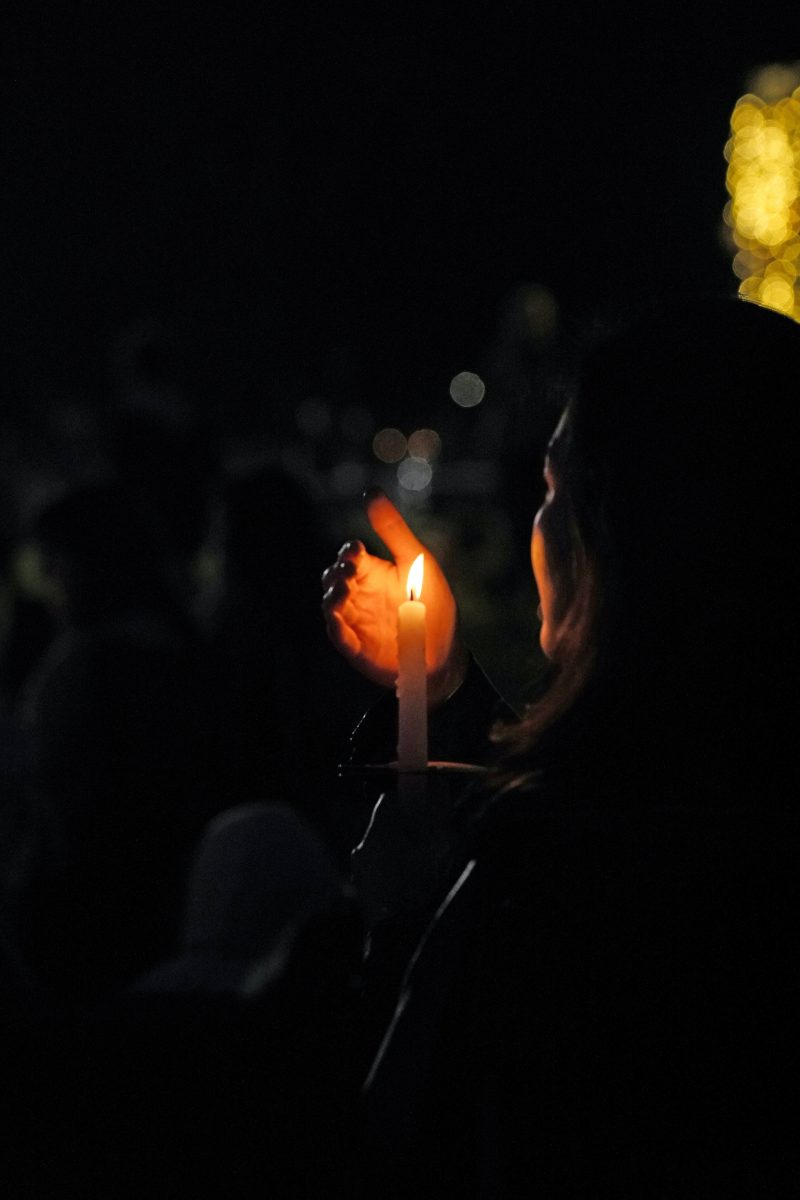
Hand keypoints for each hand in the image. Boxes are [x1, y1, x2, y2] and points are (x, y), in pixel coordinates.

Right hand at [321, 489, 466, 706]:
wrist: (445, 650)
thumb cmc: (432, 602)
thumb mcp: (416, 560)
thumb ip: (392, 529)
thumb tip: (371, 491)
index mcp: (372, 571)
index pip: (349, 555)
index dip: (349, 551)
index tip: (357, 550)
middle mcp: (359, 594)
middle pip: (332, 578)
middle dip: (337, 573)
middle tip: (349, 572)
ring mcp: (355, 620)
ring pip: (330, 605)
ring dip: (332, 598)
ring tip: (342, 592)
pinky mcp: (356, 647)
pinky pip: (339, 636)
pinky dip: (336, 628)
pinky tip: (339, 620)